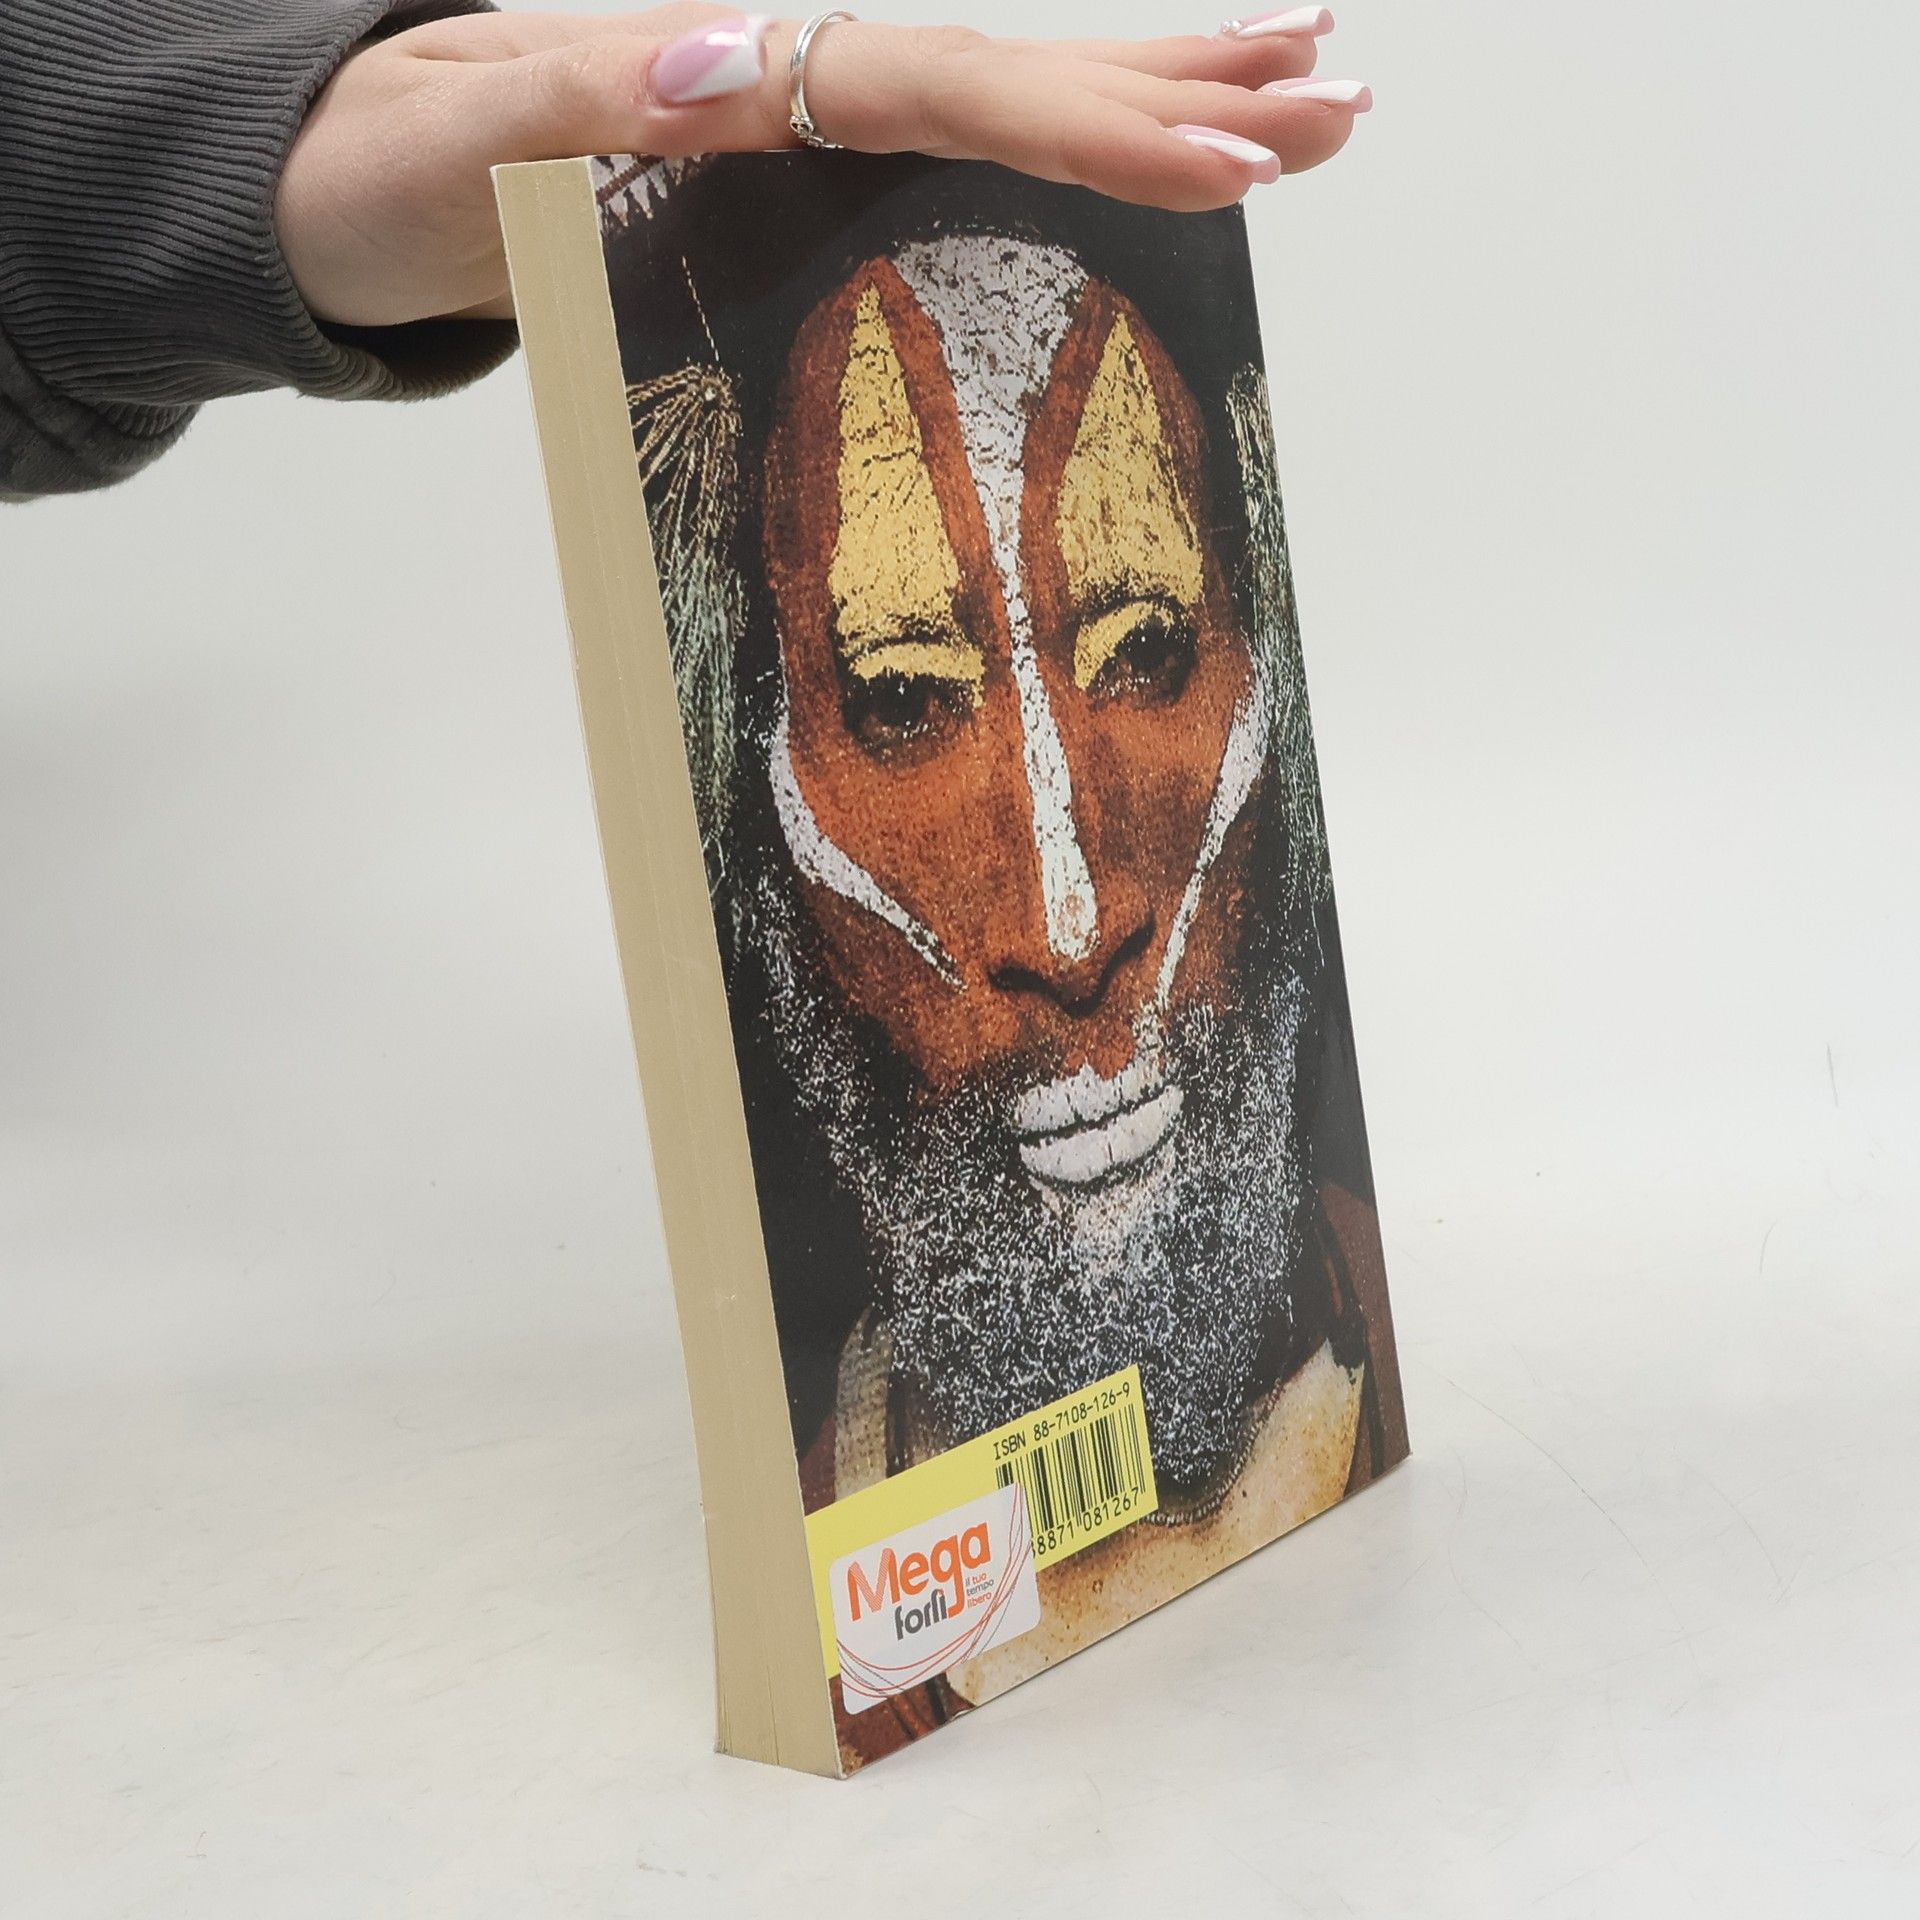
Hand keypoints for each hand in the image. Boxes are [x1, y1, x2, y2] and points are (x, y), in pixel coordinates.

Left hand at [277, 6, 1370, 328]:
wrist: (349, 186)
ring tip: (1300, 100)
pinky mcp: (800, 168)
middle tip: (1335, 105)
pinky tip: (1134, 146)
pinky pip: (956, 152)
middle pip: (1016, 70)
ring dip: (1158, 100)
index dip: (1088, 119)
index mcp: (737, 73)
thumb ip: (585, 88)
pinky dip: (1058, 148)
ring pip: (1009, 99)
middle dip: (1179, 93)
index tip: (1223, 156)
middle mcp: (792, 80)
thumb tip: (732, 57)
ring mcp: (804, 120)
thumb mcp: (464, 131)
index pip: (947, 83)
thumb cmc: (395, 175)